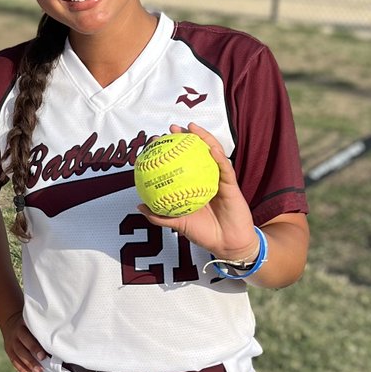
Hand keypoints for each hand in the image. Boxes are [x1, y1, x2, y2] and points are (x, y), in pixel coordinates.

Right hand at [1, 309, 48, 371]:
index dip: (35, 348)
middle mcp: (14, 336)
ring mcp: (10, 344)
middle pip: (21, 349)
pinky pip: (14, 361)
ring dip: (28, 366)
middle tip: (41, 369)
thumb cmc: (29, 324)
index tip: (43, 356)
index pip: (27, 338)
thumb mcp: (33, 323)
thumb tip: (57, 343)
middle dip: (31, 360)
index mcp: (22, 327)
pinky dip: (21, 369)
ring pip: (18, 356)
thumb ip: (42, 330)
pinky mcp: (9, 351)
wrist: (11, 322)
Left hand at [138, 123, 259, 262]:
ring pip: (212, 153)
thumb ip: (160, 216)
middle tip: (171, 129)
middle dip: (185, 137)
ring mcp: (219, 179)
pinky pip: (225, 168)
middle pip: (195, 153)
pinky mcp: (231, 184)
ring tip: (191, 128)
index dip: (169, 151)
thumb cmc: (204, 234)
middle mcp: (205, 178)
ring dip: (203, 138)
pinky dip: (218, 157)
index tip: (155, 143)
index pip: (180, 163)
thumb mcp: (178, 224)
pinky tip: (210, 149)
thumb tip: (139, 207)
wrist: (226, 244)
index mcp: (193, 185)